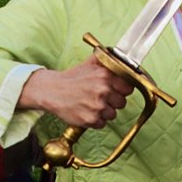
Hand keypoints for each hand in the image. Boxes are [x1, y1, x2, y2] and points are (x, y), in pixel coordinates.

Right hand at [19, 54, 134, 128]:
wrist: (52, 90)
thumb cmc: (72, 78)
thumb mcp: (90, 63)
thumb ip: (106, 59)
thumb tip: (121, 58)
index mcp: (105, 76)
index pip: (128, 88)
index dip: (123, 90)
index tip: (117, 90)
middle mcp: (103, 90)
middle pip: (122, 103)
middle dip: (113, 102)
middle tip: (102, 98)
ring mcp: (97, 106)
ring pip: (112, 115)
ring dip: (104, 112)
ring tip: (92, 104)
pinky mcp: (91, 119)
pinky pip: (102, 124)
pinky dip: (95, 120)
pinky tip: (87, 111)